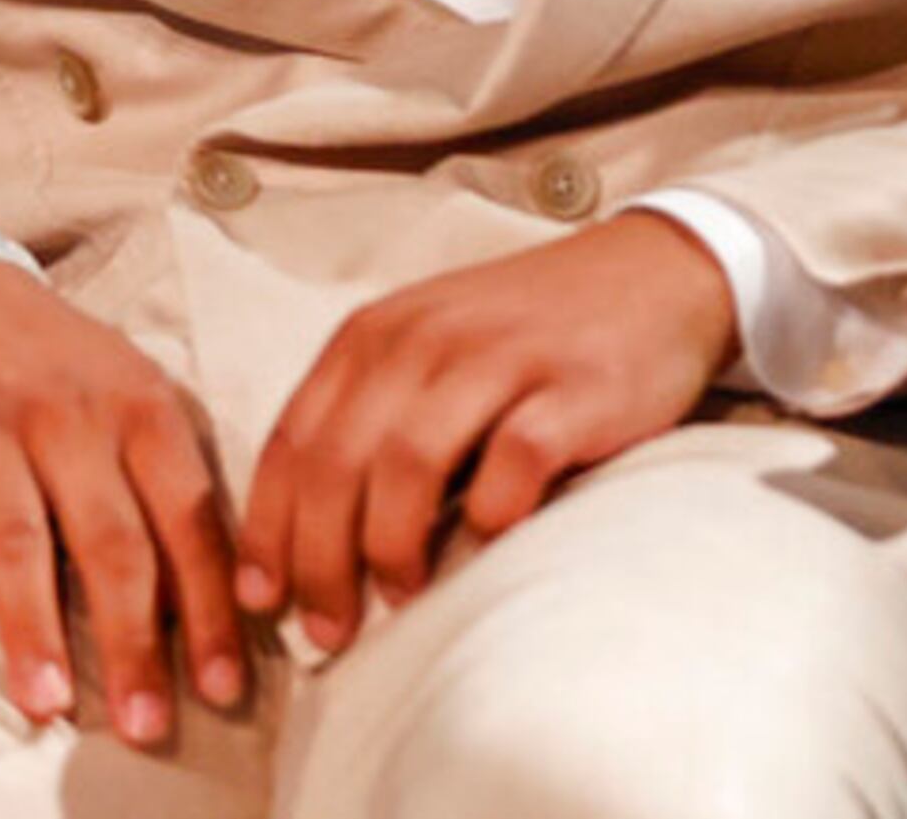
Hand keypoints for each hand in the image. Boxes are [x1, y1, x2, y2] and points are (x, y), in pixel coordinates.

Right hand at [0, 241, 246, 746]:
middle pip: (108, 540)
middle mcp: (63, 411)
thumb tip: (231, 600)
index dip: (209, 610)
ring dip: (31, 623)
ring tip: (44, 702)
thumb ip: (170, 482)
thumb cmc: (47, 363)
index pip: (187, 519)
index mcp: (136, 405)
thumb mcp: (126, 392)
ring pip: (13, 532)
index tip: (222, 691)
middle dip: (132, 642)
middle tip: (145, 726)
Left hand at [234, 213, 736, 652]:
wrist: (648, 276)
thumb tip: (310, 539)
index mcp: (371, 336)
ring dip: (392, 545)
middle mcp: (422, 341)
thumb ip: (369, 419)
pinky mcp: (571, 389)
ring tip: (399, 598)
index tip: (258, 598)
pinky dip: (490, 511)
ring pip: (409, 462)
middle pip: (338, 462)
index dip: (268, 527)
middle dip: (320, 559)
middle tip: (328, 630)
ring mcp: (498, 361)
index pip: (292, 440)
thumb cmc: (521, 337)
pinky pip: (514, 460)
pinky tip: (486, 544)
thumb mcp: (425, 353)